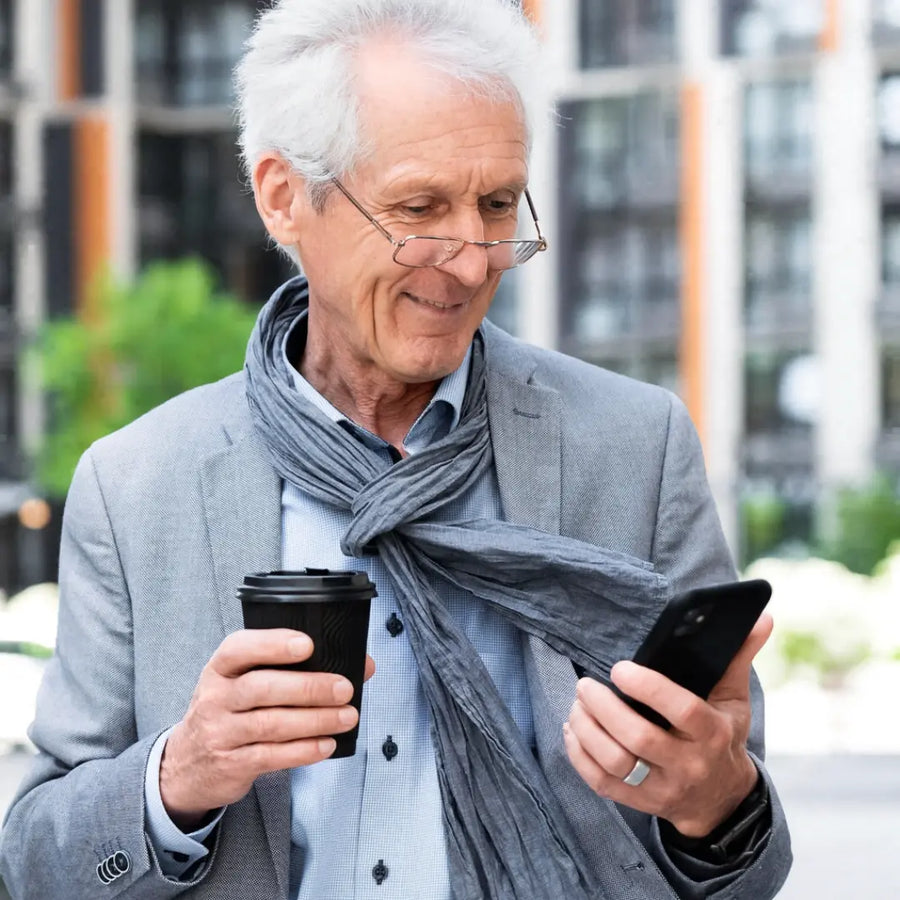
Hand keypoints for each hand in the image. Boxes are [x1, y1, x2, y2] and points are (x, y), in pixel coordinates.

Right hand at [160, 628, 375, 829]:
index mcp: (221, 668)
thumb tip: (362, 664)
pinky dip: (304, 750)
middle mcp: (216, 697)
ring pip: (271, 724)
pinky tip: (326, 744)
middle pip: (262, 687)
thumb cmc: (231, 710)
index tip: (308, 645)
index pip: (240, 648)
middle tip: (344, 688)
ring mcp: (221, 732)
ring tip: (346, 717)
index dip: (274, 644)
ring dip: (315, 720)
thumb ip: (296, 669)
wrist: (188, 764)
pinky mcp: (232, 764)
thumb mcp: (247, 681)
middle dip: (309, 687)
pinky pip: (271, 756)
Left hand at [563, 613, 772, 836]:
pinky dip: (579, 757)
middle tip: (585, 684)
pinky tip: (573, 730)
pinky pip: (603, 784)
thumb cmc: (723, 737)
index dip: (648, 687)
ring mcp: (663, 787)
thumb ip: (739, 657)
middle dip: (604, 708)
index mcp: (713, 733)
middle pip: (638, 738)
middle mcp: (689, 764)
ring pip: (616, 764)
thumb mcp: (734, 699)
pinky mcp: (641, 802)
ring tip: (577, 704)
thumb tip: (761, 617)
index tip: (619, 668)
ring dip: (587, 730)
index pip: (681, 709)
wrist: (721, 800)